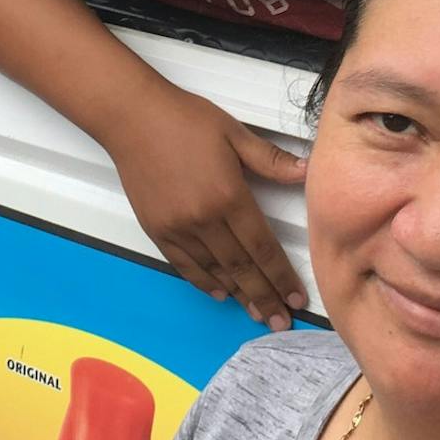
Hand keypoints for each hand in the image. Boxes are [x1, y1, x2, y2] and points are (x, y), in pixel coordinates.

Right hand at [99, 82, 308, 327]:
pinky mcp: (157, 230)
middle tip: (281, 322)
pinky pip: (185, 265)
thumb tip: (307, 172)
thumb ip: (270, 159)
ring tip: (257, 314)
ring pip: (215, 272)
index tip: (296, 298)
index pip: (262, 247)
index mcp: (229, 196)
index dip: (281, 276)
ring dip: (239, 295)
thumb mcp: (234, 133)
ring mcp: (178, 228)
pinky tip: (220, 293)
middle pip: (241, 269)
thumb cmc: (184, 119)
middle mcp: (204, 220)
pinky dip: (204, 282)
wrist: (131, 117)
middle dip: (264, 297)